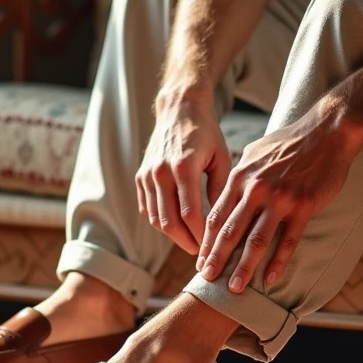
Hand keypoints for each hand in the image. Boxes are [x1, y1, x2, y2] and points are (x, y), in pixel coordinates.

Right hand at [136, 91, 231, 253]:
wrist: (179, 110)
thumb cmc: (206, 134)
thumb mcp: (221, 159)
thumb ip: (221, 191)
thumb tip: (222, 223)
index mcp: (183, 167)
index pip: (190, 214)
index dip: (201, 236)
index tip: (213, 247)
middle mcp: (160, 172)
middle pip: (169, 222)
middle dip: (186, 242)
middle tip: (201, 252)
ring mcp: (147, 175)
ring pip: (156, 219)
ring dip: (173, 234)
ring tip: (191, 241)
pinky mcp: (140, 177)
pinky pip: (147, 209)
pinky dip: (160, 221)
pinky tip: (177, 225)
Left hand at [197, 100, 359, 292]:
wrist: (327, 131)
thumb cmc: (290, 141)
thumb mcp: (255, 153)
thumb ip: (241, 175)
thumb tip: (228, 193)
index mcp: (241, 177)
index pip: (217, 216)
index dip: (207, 241)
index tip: (200, 260)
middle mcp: (256, 189)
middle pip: (230, 231)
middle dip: (217, 259)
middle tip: (207, 279)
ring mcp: (280, 199)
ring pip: (256, 241)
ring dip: (244, 267)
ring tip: (234, 288)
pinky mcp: (303, 206)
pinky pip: (287, 241)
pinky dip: (278, 263)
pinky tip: (270, 279)